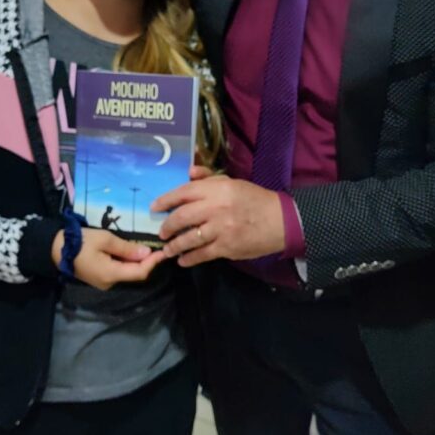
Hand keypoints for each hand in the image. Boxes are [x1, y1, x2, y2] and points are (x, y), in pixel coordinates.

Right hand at [51, 228, 165, 288]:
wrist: (54, 249)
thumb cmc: (80, 241)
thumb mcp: (105, 239)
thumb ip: (127, 248)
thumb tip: (147, 253)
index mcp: (111, 274)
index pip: (139, 272)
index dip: (153, 263)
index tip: (164, 252)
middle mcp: (109, 283)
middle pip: (134, 274)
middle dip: (147, 262)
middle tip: (157, 248)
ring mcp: (103, 283)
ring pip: (126, 274)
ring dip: (137, 263)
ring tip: (147, 249)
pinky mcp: (99, 279)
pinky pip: (118, 272)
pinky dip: (127, 263)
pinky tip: (131, 253)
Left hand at [152, 175, 285, 266]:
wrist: (280, 221)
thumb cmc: (254, 199)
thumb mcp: (233, 182)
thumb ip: (209, 178)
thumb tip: (188, 173)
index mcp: (218, 189)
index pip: (184, 192)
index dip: (165, 200)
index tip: (154, 207)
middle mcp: (216, 208)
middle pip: (182, 217)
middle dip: (167, 226)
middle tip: (161, 232)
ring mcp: (221, 229)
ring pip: (189, 238)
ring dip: (174, 245)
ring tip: (168, 249)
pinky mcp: (227, 247)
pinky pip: (202, 254)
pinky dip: (189, 258)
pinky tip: (182, 260)